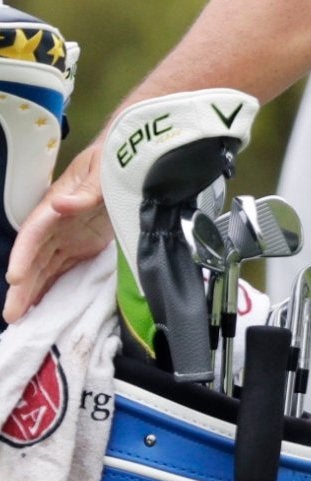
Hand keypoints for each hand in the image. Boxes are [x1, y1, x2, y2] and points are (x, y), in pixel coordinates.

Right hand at [5, 145, 112, 322]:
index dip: (22, 256)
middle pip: (33, 258)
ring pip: (44, 268)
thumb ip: (86, 191)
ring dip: (31, 292)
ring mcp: (67, 238)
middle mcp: (55, 225)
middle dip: (22, 286)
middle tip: (12, 313)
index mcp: (55, 204)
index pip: (33, 233)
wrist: (128, 163)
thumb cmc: (110, 162)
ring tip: (18, 318)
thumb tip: (60, 204)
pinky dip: (50, 287)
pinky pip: (62, 270)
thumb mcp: (101, 170)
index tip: (14, 278)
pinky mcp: (81, 247)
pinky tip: (40, 306)